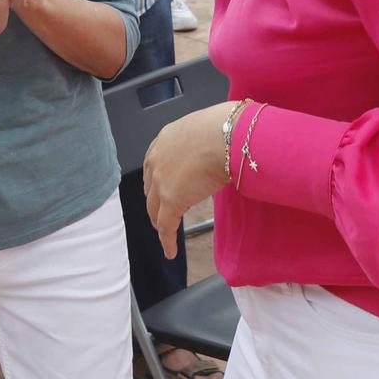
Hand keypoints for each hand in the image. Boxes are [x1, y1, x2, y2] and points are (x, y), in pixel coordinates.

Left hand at [143, 100, 235, 258]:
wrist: (228, 135)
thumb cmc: (228, 126)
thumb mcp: (209, 127)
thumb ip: (207, 138)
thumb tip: (227, 136)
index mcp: (165, 139)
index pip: (155, 162)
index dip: (158, 178)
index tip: (163, 186)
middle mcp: (157, 158)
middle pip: (150, 186)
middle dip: (155, 199)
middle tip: (162, 210)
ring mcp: (161, 180)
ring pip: (154, 208)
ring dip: (159, 220)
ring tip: (165, 231)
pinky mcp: (170, 200)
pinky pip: (166, 226)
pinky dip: (167, 240)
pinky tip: (170, 251)